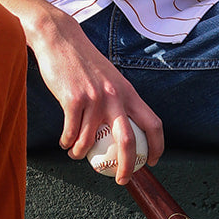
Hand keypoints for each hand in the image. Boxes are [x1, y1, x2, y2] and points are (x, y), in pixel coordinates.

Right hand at [31, 14, 163, 184]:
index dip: (158, 146)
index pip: (153, 123)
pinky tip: (65, 143)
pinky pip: (71, 132)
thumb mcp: (108, 79)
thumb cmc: (83, 62)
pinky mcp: (73, 100)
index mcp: (128, 92)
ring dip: (82, 153)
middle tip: (122, 179)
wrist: (60, 38)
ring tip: (76, 154)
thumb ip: (117, 99)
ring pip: (91, 141)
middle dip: (128, 166)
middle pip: (129, 141)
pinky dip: (68, 142)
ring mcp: (94, 98)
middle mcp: (115, 97)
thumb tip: (122, 128)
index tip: (154, 161)